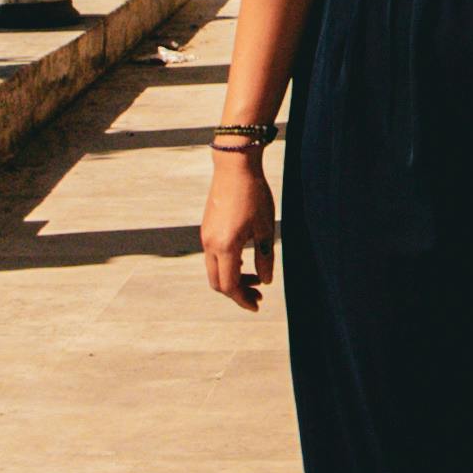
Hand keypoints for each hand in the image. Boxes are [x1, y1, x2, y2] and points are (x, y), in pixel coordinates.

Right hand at [201, 141, 277, 307]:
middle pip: (218, 283)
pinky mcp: (207, 228)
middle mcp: (210, 244)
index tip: (257, 305)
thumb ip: (265, 257)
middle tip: (258, 295)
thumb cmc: (253, 194)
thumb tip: (266, 280)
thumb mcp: (265, 228)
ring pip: (214, 270)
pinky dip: (227, 265)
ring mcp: (206, 236)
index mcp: (226, 246)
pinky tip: (244, 260)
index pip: (230, 286)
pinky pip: (213, 256)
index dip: (243, 300)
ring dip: (232, 279)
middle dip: (237, 293)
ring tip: (255, 278)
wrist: (234, 166)